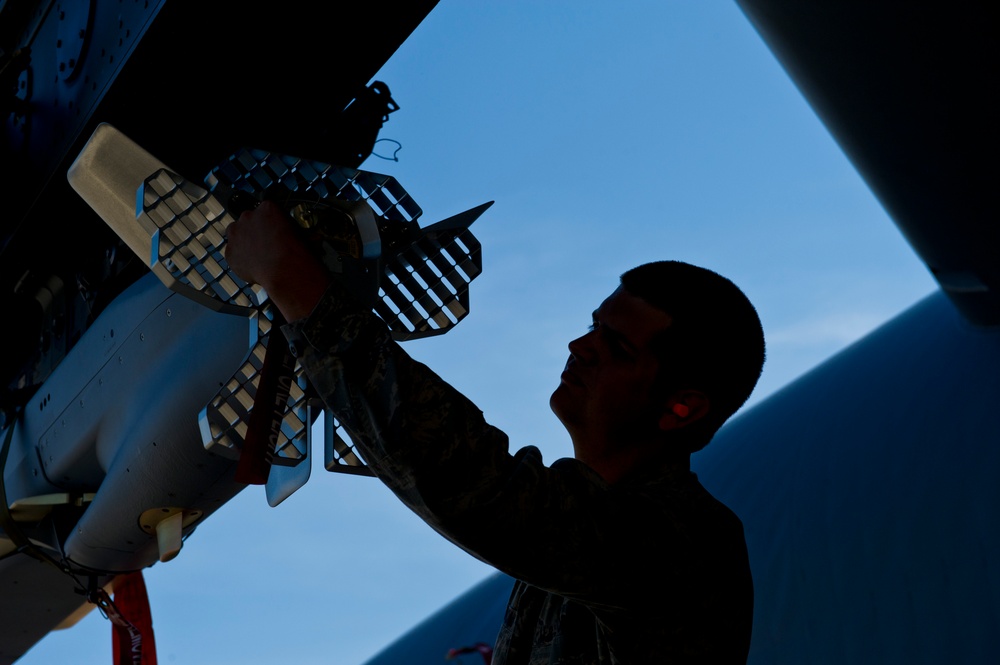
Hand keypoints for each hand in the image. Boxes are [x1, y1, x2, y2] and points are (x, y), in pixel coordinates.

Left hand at [225, 200, 329, 320]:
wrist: (284, 271)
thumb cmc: (296, 253)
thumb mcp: (305, 236)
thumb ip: (301, 234)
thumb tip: (314, 238)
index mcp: (267, 208)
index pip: (266, 209)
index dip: (270, 221)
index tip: (273, 230)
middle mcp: (248, 217)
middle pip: (248, 219)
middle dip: (254, 230)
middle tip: (265, 243)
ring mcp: (236, 234)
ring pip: (236, 234)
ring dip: (244, 241)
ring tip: (257, 254)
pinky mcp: (230, 252)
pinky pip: (233, 253)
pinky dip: (240, 259)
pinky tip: (253, 265)